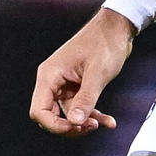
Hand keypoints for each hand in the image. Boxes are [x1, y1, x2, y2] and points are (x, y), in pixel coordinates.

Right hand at [29, 7, 136, 135]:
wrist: (116, 28)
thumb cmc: (105, 44)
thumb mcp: (97, 73)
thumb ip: (86, 98)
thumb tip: (75, 122)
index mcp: (49, 76)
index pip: (39, 111)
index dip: (54, 125)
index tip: (76, 127)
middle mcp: (53, 81)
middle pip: (51, 116)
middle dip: (70, 126)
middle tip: (92, 126)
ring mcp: (64, 84)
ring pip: (68, 113)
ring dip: (85, 121)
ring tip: (105, 123)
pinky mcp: (77, 85)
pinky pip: (80, 106)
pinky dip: (92, 114)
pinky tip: (108, 121)